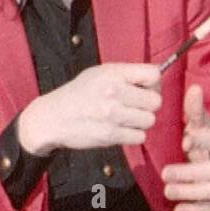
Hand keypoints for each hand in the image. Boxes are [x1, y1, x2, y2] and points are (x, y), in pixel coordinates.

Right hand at [18, 63, 161, 153]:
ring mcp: (112, 114)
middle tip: (134, 106)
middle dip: (147, 105)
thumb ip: (126, 75)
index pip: (153, 74)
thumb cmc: (78, 94)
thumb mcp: (99, 74)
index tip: (145, 88)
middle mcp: (114, 92)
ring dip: (140, 121)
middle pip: (155, 101)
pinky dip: (132, 135)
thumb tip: (156, 79)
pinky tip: (120, 129)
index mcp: (113, 73)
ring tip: (125, 118)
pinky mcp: (110, 134)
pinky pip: (139, 137)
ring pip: (149, 120)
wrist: (53, 118)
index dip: (153, 83)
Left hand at [162, 84, 209, 210]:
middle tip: (165, 173)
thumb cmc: (207, 141)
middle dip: (190, 173)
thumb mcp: (202, 125)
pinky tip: (178, 210)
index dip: (201, 142)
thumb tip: (194, 88)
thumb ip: (195, 110)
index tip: (184, 141)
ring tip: (168, 191)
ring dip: (190, 193)